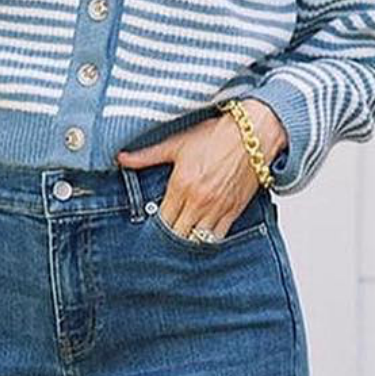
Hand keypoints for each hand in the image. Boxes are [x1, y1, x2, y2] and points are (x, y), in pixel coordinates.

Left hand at [116, 98, 287, 240]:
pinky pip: (218, 238)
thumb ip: (147, 155)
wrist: (253, 133)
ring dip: (188, 242)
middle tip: (164, 240)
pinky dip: (208, 241)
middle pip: (177, 235)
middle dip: (170, 238)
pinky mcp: (233, 212)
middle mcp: (198, 201)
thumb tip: (121, 158)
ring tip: (181, 241)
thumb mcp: (178, 142)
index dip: (155, 226)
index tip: (152, 227)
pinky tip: (201, 240)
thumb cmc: (217, 135)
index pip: (162, 219)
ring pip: (197, 239)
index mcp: (181, 185)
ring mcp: (217, 208)